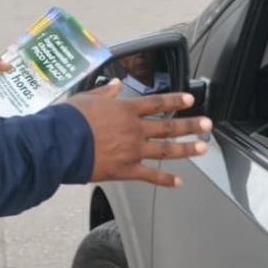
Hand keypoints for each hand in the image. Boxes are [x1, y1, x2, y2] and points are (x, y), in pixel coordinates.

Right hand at [66, 79, 211, 186]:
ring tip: (202, 147)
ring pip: (166, 150)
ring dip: (186, 148)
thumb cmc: (70, 119)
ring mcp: (132, 151)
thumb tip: (115, 85)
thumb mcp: (87, 98)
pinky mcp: (125, 170)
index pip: (157, 102)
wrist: (60, 143)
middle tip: (207, 124)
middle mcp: (134, 129)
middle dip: (190, 125)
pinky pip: (150, 175)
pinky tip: (178, 182)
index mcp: (126, 110)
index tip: (190, 99)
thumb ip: (105, 92)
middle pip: (168, 126)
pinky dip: (165, 180)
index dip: (175, 100)